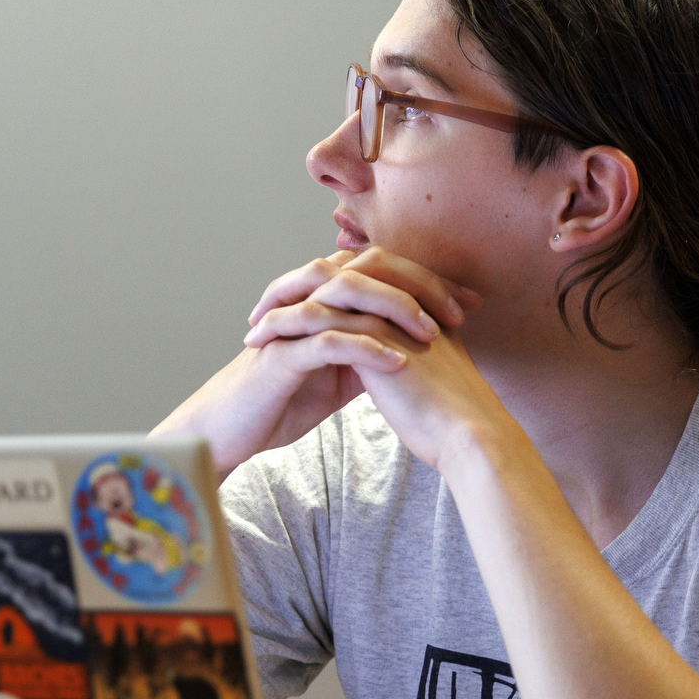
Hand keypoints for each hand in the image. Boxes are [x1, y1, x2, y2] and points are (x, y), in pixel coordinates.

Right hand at [156, 248, 479, 477]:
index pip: (382, 271)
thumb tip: (410, 349)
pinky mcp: (280, 355)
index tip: (471, 304)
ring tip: (433, 335)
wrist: (228, 431)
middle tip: (459, 314)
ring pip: (348, 293)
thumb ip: (365, 353)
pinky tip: (399, 362)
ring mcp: (291, 324)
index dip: (429, 282)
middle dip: (420, 285)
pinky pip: (329, 340)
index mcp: (322, 300)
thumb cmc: (278, 401)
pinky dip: (366, 348)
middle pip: (369, 268)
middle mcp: (306, 301)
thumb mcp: (334, 375)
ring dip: (396, 310)